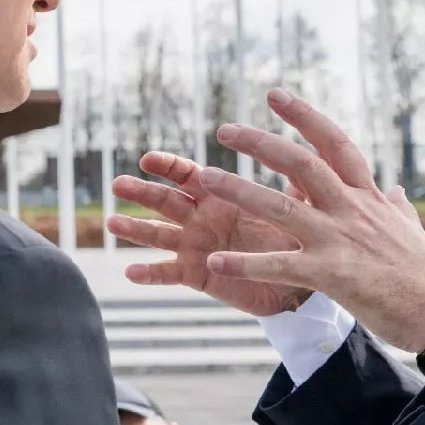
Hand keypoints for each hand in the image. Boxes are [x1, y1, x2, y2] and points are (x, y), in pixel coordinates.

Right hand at [108, 152, 311, 317]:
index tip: (148, 158)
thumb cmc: (292, 236)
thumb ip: (294, 176)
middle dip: (141, 192)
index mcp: (218, 195)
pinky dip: (149, 274)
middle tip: (118, 184)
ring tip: (111, 224)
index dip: (167, 165)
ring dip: (135, 229)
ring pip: (158, 235)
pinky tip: (130, 273)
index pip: (186, 174)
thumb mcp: (293, 203)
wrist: (296, 281)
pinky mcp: (196, 274)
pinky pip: (169, 273)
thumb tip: (312, 142)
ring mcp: (194, 246)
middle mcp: (200, 217)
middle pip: (164, 200)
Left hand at [199, 89, 424, 351]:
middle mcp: (351, 210)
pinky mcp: (332, 275)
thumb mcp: (410, 230)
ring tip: (204, 179)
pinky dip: (246, 263)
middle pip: (301, 164)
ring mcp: (340, 241)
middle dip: (261, 143)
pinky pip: (280, 266)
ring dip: (240, 191)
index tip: (275, 95)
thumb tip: (394, 191)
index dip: (304, 117)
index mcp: (368, 197)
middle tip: (224, 129)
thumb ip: (395, 208)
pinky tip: (215, 260)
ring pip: (281, 208)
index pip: (334, 144)